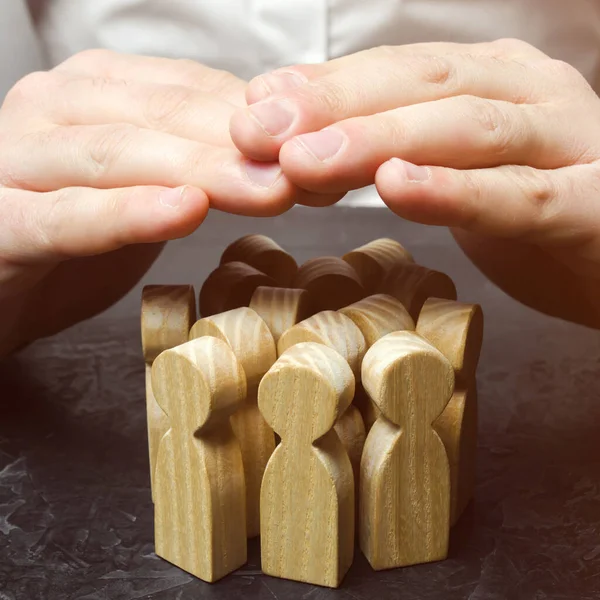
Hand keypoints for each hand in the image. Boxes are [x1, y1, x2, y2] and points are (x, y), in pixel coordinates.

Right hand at [0, 50, 343, 356]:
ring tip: (268, 191)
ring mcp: (18, 159)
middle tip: (314, 171)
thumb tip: (289, 159)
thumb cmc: (74, 233)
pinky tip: (183, 211)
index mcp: (94, 91)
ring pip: (120, 155)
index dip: (262, 120)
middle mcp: (54, 108)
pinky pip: (68, 216)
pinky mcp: (0, 222)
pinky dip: (128, 214)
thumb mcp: (147, 189)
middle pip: (162, 116)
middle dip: (243, 145)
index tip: (328, 149)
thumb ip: (201, 165)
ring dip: (201, 171)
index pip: (191, 91)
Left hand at [230, 39, 599, 326]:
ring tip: (304, 161)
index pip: (397, 71)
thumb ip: (394, 147)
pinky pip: (519, 196)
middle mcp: (531, 95)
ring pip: (465, 130)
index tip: (252, 109)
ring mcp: (569, 143)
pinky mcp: (593, 205)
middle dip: (335, 106)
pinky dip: (456, 192)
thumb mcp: (458, 169)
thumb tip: (302, 136)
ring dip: (379, 141)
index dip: (323, 87)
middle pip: (424, 85)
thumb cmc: (536, 211)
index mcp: (495, 81)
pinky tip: (397, 187)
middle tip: (256, 130)